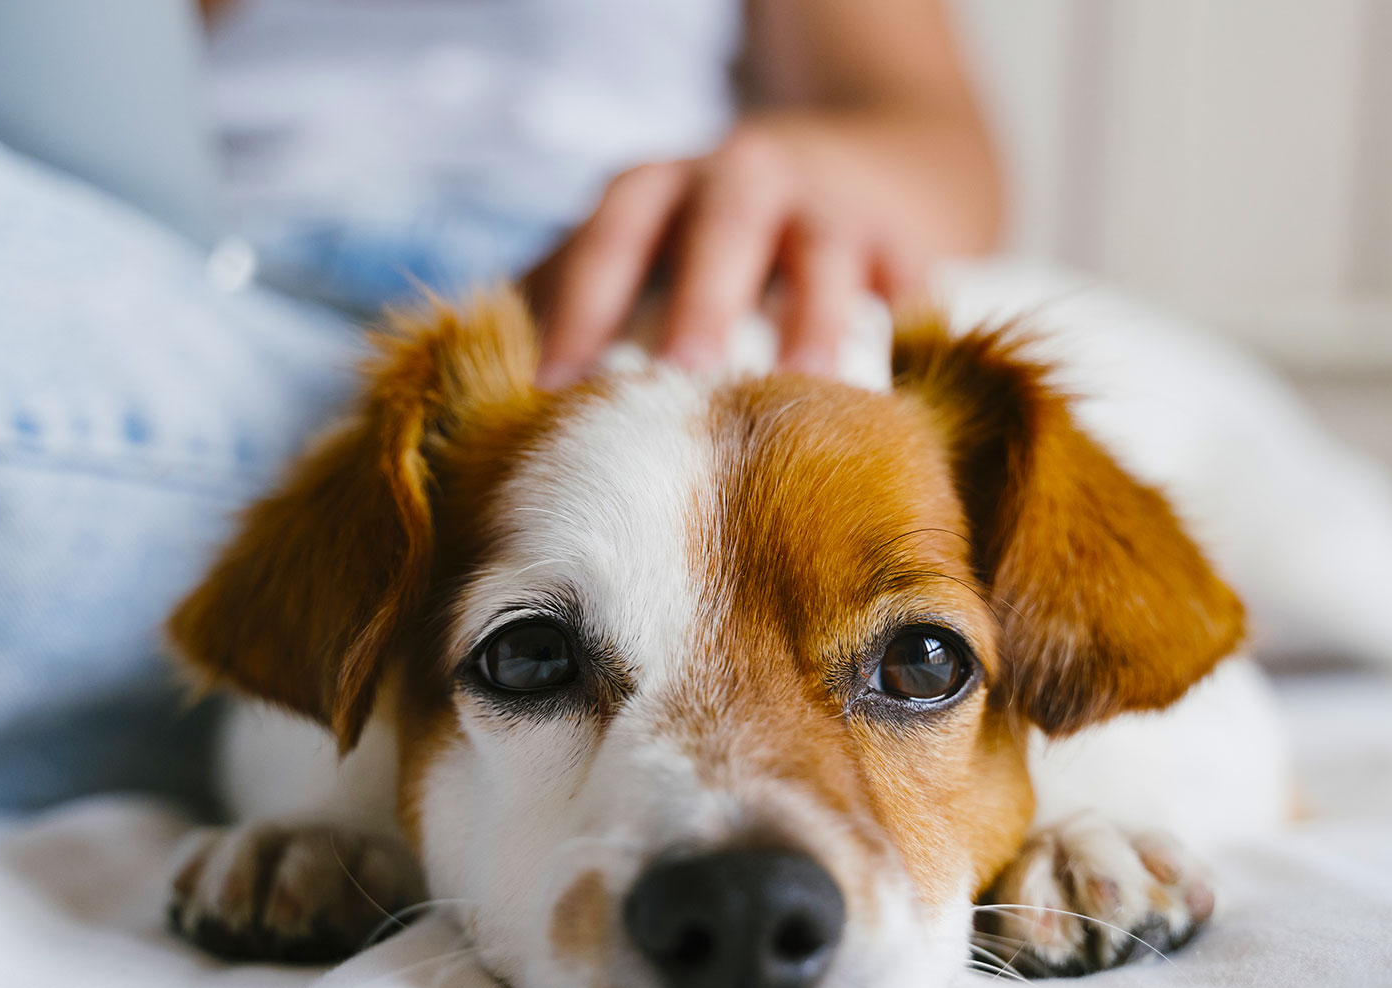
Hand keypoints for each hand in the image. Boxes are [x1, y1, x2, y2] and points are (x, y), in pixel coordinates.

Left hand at [527, 116, 946, 388]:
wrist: (852, 174)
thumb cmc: (702, 246)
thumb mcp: (632, 251)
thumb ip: (568, 306)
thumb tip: (482, 409)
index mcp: (658, 188)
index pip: (610, 237)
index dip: (582, 307)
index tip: (556, 389)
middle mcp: (744, 180)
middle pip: (721, 230)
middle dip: (702, 302)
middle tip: (685, 379)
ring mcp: (831, 207)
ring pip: (824, 254)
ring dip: (814, 319)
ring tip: (807, 389)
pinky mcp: (904, 241)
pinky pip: (909, 284)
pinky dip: (906, 328)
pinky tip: (899, 392)